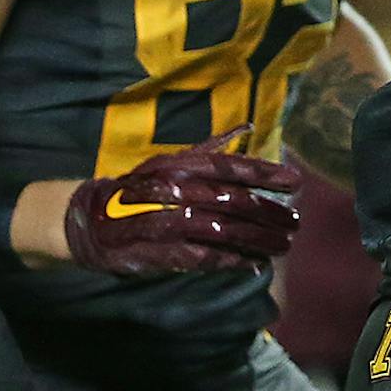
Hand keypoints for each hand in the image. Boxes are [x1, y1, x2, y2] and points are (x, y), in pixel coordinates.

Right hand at [63, 130, 301, 276]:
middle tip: (297, 221)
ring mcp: (170, 221)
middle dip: (269, 212)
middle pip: (234, 200)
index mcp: (181, 165)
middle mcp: (178, 190)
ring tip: (284, 245)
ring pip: (224, 230)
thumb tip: (248, 127)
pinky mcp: (163, 251)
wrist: (93, 219)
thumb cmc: (140, 188)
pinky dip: (230, 260)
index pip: (231, 166)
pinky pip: (203, 256)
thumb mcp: (171, 160)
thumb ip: (210, 148)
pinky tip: (253, 263)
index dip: (266, 173)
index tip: (296, 182)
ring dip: (258, 239)